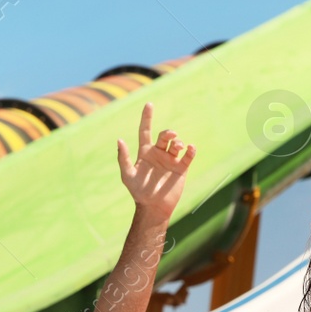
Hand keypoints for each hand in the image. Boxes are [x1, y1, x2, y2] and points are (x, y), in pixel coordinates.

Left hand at [117, 103, 194, 224]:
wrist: (153, 207)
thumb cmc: (138, 192)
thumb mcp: (127, 175)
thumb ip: (123, 158)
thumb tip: (119, 139)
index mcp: (145, 152)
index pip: (146, 131)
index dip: (147, 118)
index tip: (149, 104)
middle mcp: (159, 153)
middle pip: (164, 136)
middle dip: (168, 132)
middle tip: (171, 135)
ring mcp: (171, 160)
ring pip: (177, 144)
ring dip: (178, 142)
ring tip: (178, 146)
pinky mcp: (181, 168)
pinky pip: (188, 156)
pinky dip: (191, 150)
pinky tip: (190, 148)